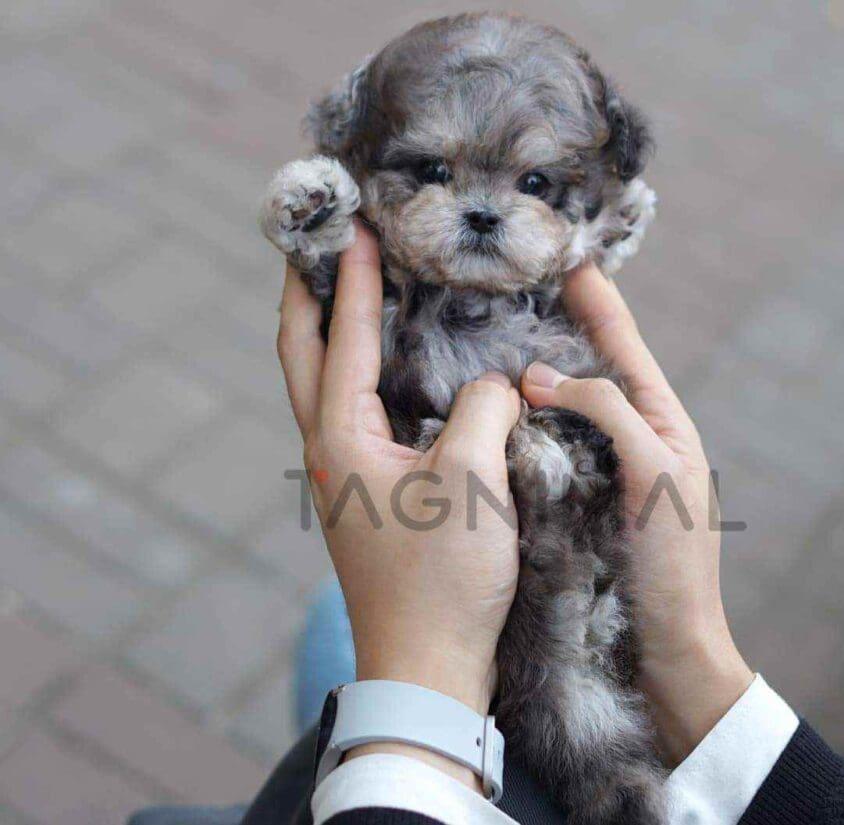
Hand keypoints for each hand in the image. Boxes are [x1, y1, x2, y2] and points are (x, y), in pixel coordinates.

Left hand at [277, 224, 520, 786]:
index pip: (343, 334)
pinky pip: (361, 406)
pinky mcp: (369, 488)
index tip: (354, 222)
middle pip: (302, 349)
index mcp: (341, 435)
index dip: (351, 274)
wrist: (428, 668)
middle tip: (320, 239)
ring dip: (334, 324)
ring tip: (353, 278)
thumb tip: (495, 384)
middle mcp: (329, 445)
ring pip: (325, 378)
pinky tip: (403, 355)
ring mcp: (345, 469)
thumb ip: (484, 408)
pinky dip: (370, 366)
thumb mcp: (473, 480)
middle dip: (308, 290)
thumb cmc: (445, 579)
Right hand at [521, 262, 752, 765]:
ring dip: (533, 367)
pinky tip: (492, 404)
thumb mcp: (655, 471)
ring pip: (562, 403)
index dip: (597, 299)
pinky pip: (544, 442)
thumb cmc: (672, 560)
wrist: (667, 647)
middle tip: (518, 283)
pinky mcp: (573, 497)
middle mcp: (629, 435)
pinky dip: (521, 416)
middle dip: (558, 322)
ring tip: (495, 330)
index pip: (623, 344)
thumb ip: (606, 412)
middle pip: (589, 365)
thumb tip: (539, 378)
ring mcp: (599, 467)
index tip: (570, 255)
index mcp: (660, 420)